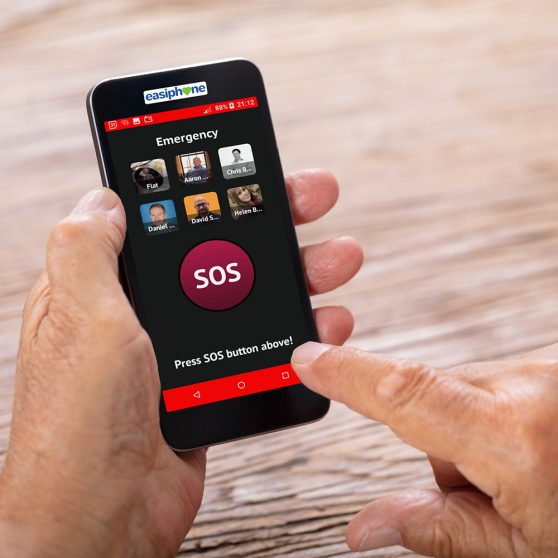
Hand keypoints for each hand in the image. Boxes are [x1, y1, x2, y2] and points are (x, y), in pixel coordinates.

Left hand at [0, 169, 361, 557]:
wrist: (105, 517)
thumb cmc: (81, 422)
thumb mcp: (81, 316)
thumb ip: (88, 248)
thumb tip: (105, 197)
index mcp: (115, 286)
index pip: (169, 218)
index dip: (210, 188)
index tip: (247, 163)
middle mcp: (152, 312)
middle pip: (224, 251)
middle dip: (274, 219)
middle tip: (314, 196)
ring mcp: (187, 348)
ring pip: (254, 296)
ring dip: (299, 274)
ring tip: (339, 259)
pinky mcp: (215, 382)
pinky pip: (265, 346)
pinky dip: (298, 331)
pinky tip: (325, 322)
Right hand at [291, 341, 557, 556]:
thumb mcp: (526, 555)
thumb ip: (437, 531)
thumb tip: (365, 528)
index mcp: (520, 439)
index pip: (405, 392)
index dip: (347, 373)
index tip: (307, 358)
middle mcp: (534, 386)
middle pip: (433, 401)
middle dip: (441, 449)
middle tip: (492, 498)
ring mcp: (547, 369)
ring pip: (467, 394)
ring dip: (475, 437)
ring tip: (528, 480)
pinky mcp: (553, 365)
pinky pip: (499, 384)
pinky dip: (500, 420)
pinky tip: (539, 452)